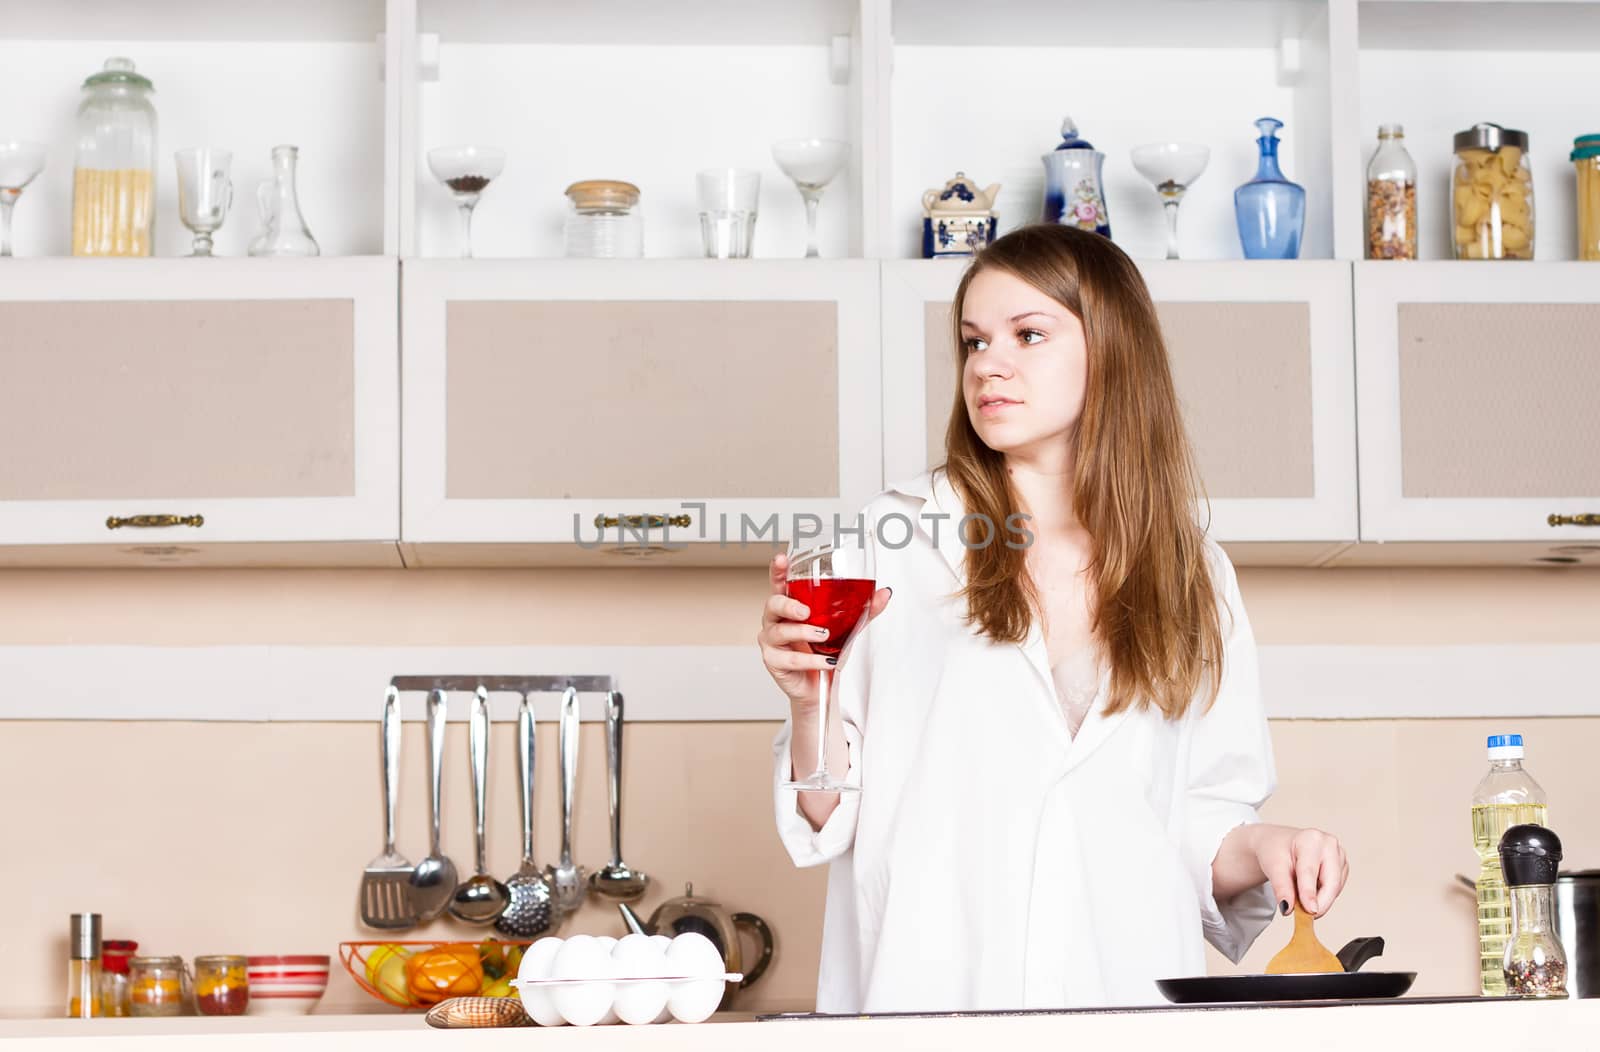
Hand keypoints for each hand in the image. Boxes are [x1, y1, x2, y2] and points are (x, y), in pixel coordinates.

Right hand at [757, 552, 891, 708]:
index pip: (779, 583)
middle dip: (788, 605)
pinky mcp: (774, 662)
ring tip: (823, 636)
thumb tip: (884, 593)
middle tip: (806, 612)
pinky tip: (825, 660)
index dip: (777, 570)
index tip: (781, 559)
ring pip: (780, 632)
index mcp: (791, 606)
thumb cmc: (825, 652)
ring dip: (804, 633)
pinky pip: (790, 659)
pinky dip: (810, 660)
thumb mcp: (846, 628)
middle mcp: (777, 621)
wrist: (821, 687)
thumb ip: (863, 611)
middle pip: (772, 604)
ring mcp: (772, 641)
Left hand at [1253, 825, 1348, 917]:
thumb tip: (1288, 908)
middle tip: (1306, 916)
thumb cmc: (1276, 851)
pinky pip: (1336, 889)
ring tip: (1300, 895)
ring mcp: (1339, 855)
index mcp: (1311, 839)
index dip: (1310, 893)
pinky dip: (1323, 895)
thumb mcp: (1273, 867)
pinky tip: (1311, 888)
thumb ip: (1281, 888)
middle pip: (1331, 883)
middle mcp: (1330, 845)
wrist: (1279, 844)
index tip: (1310, 911)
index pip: (1310, 871)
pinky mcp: (1343, 867)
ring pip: (1335, 889)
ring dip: (1320, 899)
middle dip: (1319, 903)